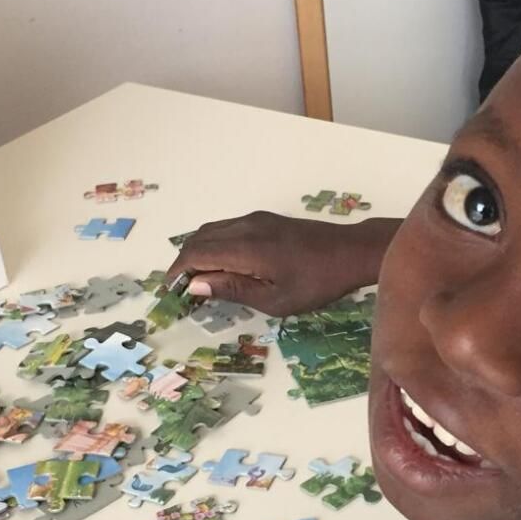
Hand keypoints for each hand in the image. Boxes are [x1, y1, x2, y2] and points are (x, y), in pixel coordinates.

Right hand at [166, 211, 399, 316]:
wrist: (350, 252)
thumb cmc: (317, 283)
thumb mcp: (275, 299)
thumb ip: (233, 289)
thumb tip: (196, 284)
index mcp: (246, 248)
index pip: (196, 254)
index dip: (178, 272)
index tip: (170, 291)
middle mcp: (245, 227)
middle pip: (199, 238)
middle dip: (184, 262)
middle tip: (180, 289)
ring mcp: (256, 220)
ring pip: (212, 230)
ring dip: (198, 252)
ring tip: (198, 279)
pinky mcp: (265, 220)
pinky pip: (227, 228)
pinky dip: (214, 244)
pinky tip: (221, 264)